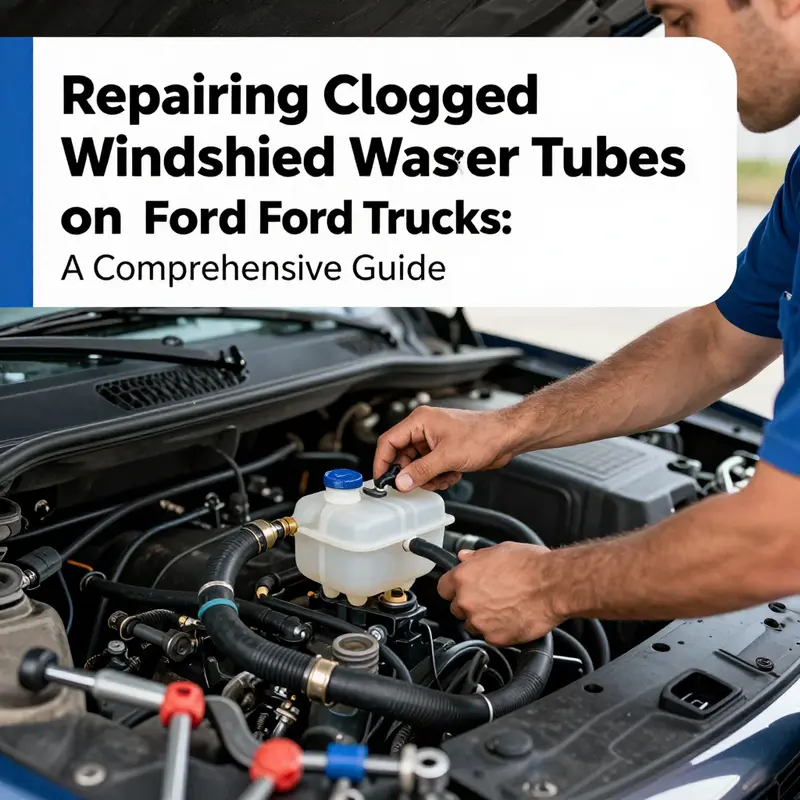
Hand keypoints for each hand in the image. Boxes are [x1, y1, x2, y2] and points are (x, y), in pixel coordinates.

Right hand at [373, 406, 517, 491]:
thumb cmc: (484, 434)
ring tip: (443, 477)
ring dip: (427, 477)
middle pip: (402, 456)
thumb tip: (401, 482)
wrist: (507, 437)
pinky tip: (452, 475)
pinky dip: (438, 476)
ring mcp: (434, 441)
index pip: (389, 441)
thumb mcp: (448, 456)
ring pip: (417, 465)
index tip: (382, 480)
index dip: (382, 462)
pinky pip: (430, 468)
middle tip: (418, 484)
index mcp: (420, 421)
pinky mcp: (444, 451)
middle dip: (411, 474)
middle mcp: (424, 429)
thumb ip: (421, 470)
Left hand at [437, 543, 561, 645]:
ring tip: (504, 608)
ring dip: (483, 619)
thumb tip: (464, 556)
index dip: (454, 588)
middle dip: (470, 604)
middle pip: (457, 608)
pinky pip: (490, 637)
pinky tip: (512, 618)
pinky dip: (499, 631)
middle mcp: (467, 600)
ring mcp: (480, 621)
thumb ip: (476, 557)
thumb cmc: (531, 565)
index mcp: (464, 576)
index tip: (463, 589)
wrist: (553, 585)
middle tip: (490, 597)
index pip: (443, 588)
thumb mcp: (499, 550)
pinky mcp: (495, 637)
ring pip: (472, 624)